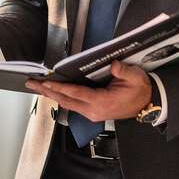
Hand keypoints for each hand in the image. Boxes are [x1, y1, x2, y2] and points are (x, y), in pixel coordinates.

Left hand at [25, 60, 150, 120]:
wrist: (147, 105)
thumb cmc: (140, 90)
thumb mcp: (135, 78)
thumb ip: (123, 72)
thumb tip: (114, 65)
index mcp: (101, 102)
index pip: (75, 93)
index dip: (59, 87)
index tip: (45, 82)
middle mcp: (93, 110)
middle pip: (65, 100)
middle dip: (47, 92)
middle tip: (31, 83)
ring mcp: (92, 113)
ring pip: (67, 104)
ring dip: (52, 94)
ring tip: (38, 86)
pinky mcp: (93, 112)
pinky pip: (73, 105)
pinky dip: (61, 97)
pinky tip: (54, 91)